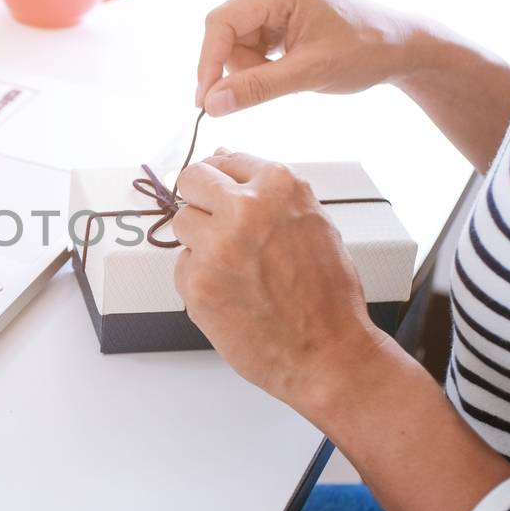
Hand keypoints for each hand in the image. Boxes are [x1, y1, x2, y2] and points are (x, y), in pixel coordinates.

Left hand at [170, 149, 393, 417]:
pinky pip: (182, 265)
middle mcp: (244, 209)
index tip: (225, 196)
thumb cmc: (327, 294)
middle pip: (191, 180)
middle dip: (200, 198)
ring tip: (236, 266)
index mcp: (279, 186)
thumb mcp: (312, 223)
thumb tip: (222, 157)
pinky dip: (200, 278)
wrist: (327, 353)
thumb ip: (267, 190)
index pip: (225, 160)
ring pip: (182, 222)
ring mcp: (216, 246)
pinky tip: (232, 294)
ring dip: (200, 240)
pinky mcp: (196, 282)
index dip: (223, 181)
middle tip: (218, 224)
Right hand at [195, 0, 429, 116]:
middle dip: (240, 66)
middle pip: (227, 32)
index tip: (206, 102)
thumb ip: (256, 89)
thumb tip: (212, 105)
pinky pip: (250, 38)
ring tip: (290, 73)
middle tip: (270, 87)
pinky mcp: (278, 6)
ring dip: (252, 66)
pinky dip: (262, 60)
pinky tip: (290, 63)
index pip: (221, 22)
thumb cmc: (364, 53)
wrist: (400, 46)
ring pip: (236, 40)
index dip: (208, 63)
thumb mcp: (308, 75)